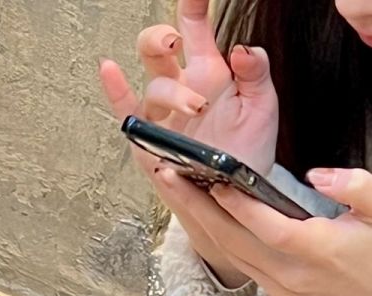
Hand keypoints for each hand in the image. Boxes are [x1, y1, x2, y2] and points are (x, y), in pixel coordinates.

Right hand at [100, 0, 278, 285]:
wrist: (233, 199)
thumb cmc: (247, 153)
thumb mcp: (263, 107)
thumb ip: (257, 73)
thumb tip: (243, 49)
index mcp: (209, 72)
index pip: (195, 25)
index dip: (191, 4)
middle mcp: (180, 86)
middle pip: (158, 45)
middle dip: (163, 36)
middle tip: (178, 42)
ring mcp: (161, 114)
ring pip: (152, 82)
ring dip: (172, 91)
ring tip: (196, 108)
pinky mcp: (147, 139)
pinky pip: (125, 109)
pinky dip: (114, 89)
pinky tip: (108, 69)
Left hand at [169, 168, 371, 295]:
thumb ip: (357, 187)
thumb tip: (318, 175)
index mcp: (321, 251)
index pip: (269, 229)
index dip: (239, 207)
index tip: (214, 182)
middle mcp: (294, 277)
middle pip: (235, 243)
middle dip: (198, 208)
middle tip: (170, 178)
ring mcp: (283, 293)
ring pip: (232, 256)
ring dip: (202, 223)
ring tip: (178, 191)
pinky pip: (244, 267)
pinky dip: (222, 241)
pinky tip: (207, 217)